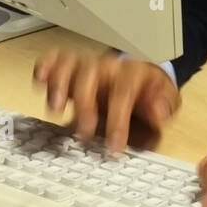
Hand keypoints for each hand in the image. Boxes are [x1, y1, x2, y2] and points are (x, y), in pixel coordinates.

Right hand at [32, 49, 179, 150]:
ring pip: (70, 65)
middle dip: (85, 105)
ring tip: (55, 108)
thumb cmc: (150, 90)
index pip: (123, 93)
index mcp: (132, 73)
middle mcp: (107, 67)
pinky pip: (56, 59)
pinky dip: (45, 67)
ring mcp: (88, 65)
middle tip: (83, 133)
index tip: (114, 147)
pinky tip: (39, 81)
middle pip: (91, 76)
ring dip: (59, 84)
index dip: (118, 121)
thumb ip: (164, 106)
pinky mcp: (73, 66)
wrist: (142, 72)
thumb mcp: (167, 98)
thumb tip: (157, 112)